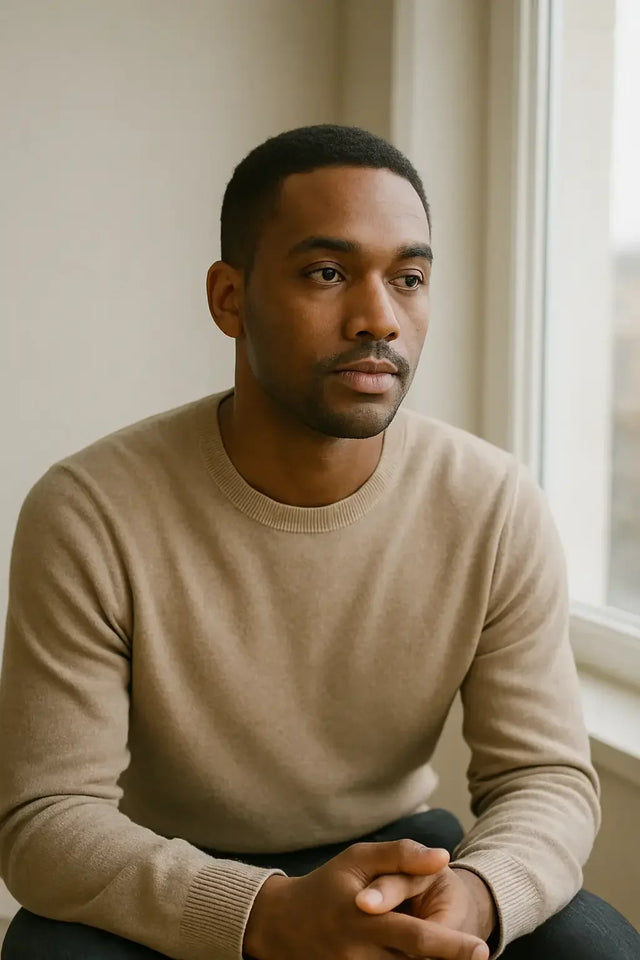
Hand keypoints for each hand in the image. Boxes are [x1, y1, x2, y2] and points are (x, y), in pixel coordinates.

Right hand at [243, 839, 490, 959]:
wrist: (279, 925)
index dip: (451, 946)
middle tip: (480, 956)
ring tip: (452, 957)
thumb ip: (401, 855)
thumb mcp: (357, 858)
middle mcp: (359, 954)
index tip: (482, 949)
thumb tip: (443, 857)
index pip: (416, 937)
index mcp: (365, 919)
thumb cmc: (326, 886)